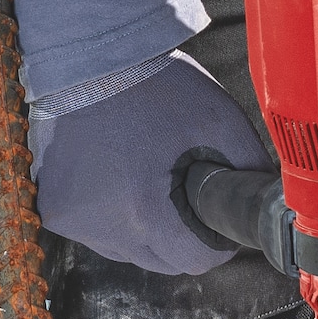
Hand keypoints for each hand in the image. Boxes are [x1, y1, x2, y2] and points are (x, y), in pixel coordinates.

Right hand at [32, 50, 269, 275]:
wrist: (89, 57)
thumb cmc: (157, 86)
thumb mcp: (220, 121)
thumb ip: (249, 170)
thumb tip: (264, 207)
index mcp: (143, 210)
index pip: (195, 261)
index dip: (215, 241)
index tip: (215, 215)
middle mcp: (101, 226)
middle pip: (161, 261)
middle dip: (179, 235)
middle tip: (182, 188)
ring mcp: (71, 221)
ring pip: (128, 251)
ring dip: (143, 227)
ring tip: (145, 175)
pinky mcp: (53, 210)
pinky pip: (98, 233)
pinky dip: (113, 215)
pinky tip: (118, 175)